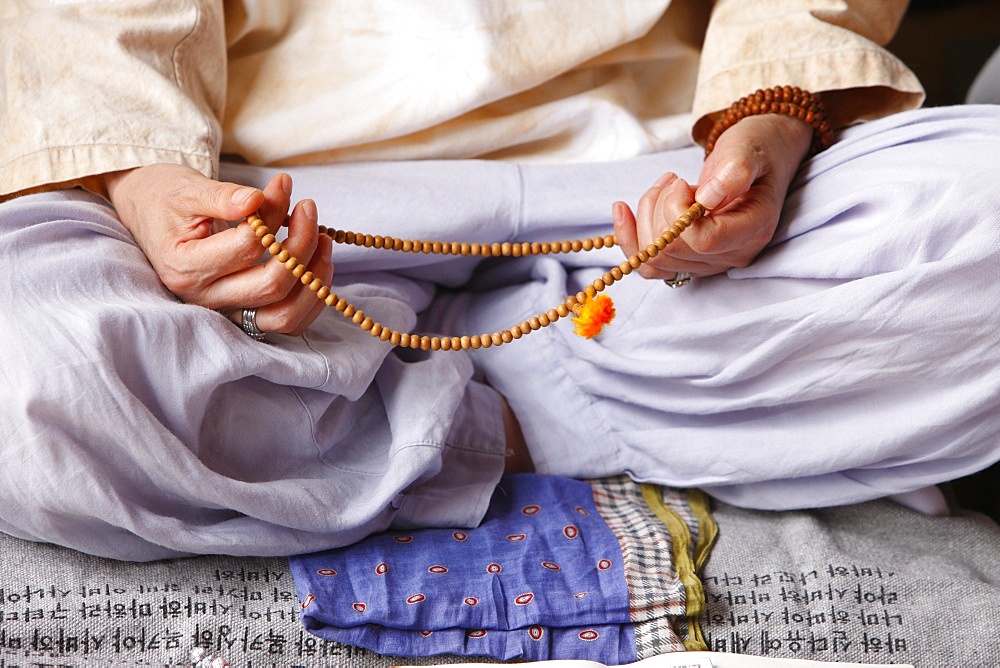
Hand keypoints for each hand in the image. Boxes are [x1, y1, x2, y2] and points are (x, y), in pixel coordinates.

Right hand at [104, 163, 332, 335]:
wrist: (150, 213)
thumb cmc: (166, 198)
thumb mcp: (187, 189)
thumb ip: (222, 197)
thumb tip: (257, 200)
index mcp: (185, 266)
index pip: (246, 247)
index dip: (273, 213)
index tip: (284, 184)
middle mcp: (204, 297)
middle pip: (270, 285)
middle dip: (300, 244)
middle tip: (308, 207)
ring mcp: (226, 310)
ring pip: (284, 315)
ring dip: (313, 279)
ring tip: (322, 238)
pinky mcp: (243, 313)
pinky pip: (287, 320)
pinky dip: (311, 297)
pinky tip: (319, 263)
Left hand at [613, 113, 811, 278]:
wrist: (757, 159)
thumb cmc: (755, 150)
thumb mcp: (749, 149)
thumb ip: (736, 170)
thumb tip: (707, 198)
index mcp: (752, 230)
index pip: (703, 241)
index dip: (677, 212)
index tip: (681, 183)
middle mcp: (732, 254)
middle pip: (672, 251)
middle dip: (658, 209)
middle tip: (673, 179)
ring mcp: (709, 262)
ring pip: (655, 259)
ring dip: (645, 217)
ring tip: (664, 186)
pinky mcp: (689, 260)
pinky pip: (650, 266)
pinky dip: (630, 239)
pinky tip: (623, 210)